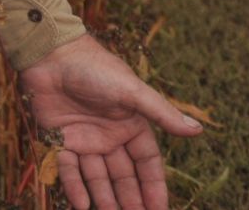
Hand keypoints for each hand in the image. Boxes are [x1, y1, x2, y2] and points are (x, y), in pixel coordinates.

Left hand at [17, 33, 203, 209]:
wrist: (50, 54)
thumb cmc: (94, 68)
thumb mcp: (132, 92)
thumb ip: (161, 113)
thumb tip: (198, 130)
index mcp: (130, 124)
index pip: (147, 162)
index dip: (154, 186)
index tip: (160, 209)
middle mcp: (109, 135)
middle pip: (123, 175)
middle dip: (131, 198)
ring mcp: (84, 139)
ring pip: (97, 177)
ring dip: (105, 198)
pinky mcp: (58, 139)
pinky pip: (68, 170)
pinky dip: (74, 188)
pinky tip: (82, 206)